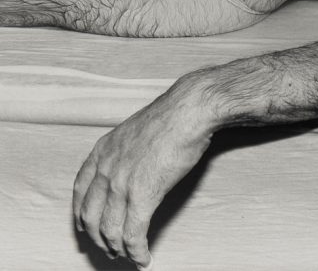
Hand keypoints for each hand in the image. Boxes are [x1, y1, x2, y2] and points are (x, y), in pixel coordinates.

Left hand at [73, 79, 211, 268]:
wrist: (188, 111)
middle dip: (98, 238)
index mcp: (103, 150)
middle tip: (109, 248)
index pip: (80, 190)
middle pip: (90, 216)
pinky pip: (133, 234)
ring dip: (117, 249)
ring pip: (109, 230)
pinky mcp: (143, 195)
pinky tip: (143, 257)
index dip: (82, 213)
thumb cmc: (172, 116)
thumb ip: (128, 150)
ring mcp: (122, 183)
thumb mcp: (136, 129)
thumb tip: (136, 163)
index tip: (86, 226)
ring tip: (128, 257)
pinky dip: (136, 251)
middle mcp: (106, 168)